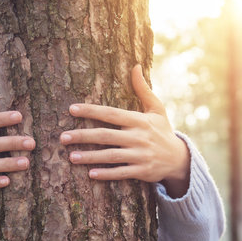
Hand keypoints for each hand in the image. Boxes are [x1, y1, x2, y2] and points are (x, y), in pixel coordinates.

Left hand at [60, 65, 189, 197]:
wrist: (179, 158)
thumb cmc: (162, 130)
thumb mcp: (156, 109)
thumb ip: (143, 89)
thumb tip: (135, 66)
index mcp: (139, 120)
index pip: (111, 113)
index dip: (91, 111)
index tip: (71, 109)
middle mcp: (139, 137)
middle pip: (106, 135)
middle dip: (83, 136)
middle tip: (63, 137)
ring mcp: (140, 155)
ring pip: (111, 156)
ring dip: (90, 157)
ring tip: (71, 157)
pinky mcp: (142, 171)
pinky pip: (121, 173)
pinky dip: (106, 174)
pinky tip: (90, 174)